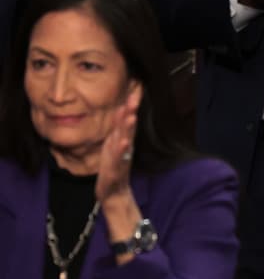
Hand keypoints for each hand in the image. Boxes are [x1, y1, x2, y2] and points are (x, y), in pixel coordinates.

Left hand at [96, 86, 140, 201]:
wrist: (113, 191)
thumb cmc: (113, 167)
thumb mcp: (114, 145)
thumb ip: (119, 129)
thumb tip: (122, 110)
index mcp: (123, 139)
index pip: (128, 118)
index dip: (131, 104)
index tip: (136, 87)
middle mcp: (125, 145)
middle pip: (129, 125)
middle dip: (132, 110)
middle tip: (135, 96)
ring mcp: (122, 156)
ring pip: (126, 139)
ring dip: (129, 128)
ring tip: (131, 115)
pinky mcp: (117, 168)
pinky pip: (120, 157)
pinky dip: (122, 148)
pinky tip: (124, 141)